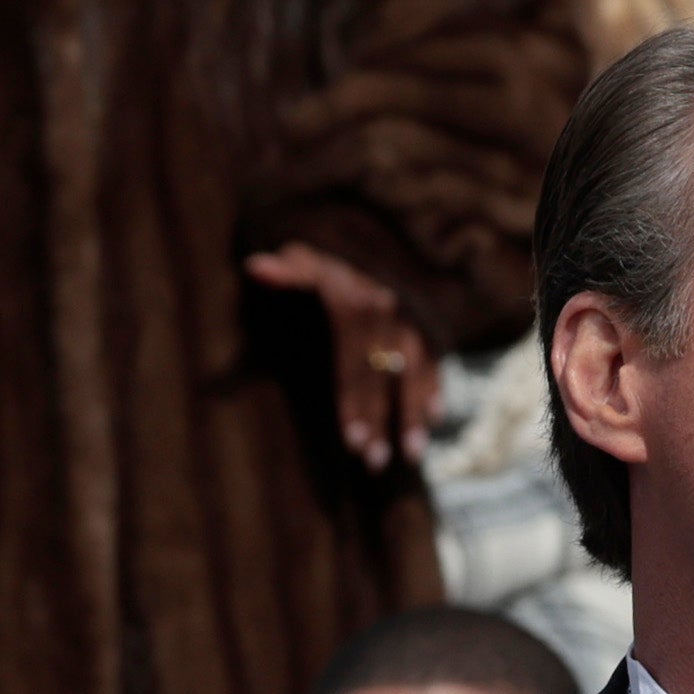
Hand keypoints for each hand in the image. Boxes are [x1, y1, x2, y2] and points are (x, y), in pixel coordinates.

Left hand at [243, 242, 435, 472]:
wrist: (356, 230)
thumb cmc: (318, 257)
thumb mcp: (298, 260)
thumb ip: (282, 273)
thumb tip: (256, 267)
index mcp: (354, 303)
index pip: (353, 364)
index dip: (353, 403)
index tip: (350, 442)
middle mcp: (388, 309)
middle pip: (384, 374)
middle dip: (381, 421)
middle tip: (374, 463)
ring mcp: (410, 316)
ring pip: (414, 370)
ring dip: (413, 412)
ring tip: (413, 455)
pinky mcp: (424, 320)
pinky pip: (434, 356)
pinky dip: (436, 385)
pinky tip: (437, 417)